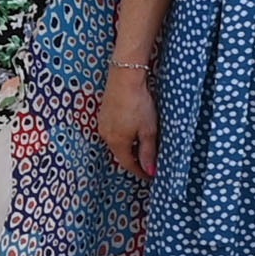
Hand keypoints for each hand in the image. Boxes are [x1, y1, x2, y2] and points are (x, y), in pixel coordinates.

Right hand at [96, 67, 158, 183]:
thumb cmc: (138, 104)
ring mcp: (103, 124)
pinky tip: (134, 131)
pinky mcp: (103, 115)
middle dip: (135, 161)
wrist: (125, 79)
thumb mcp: (148, 130)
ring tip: (144, 147)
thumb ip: (148, 152)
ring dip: (130, 148)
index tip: (152, 176)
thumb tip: (150, 170)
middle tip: (150, 163)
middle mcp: (106, 136)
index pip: (128, 164)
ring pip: (117, 143)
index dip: (141, 172)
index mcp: (117, 142)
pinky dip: (124, 138)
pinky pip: (113, 133)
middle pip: (121, 154)